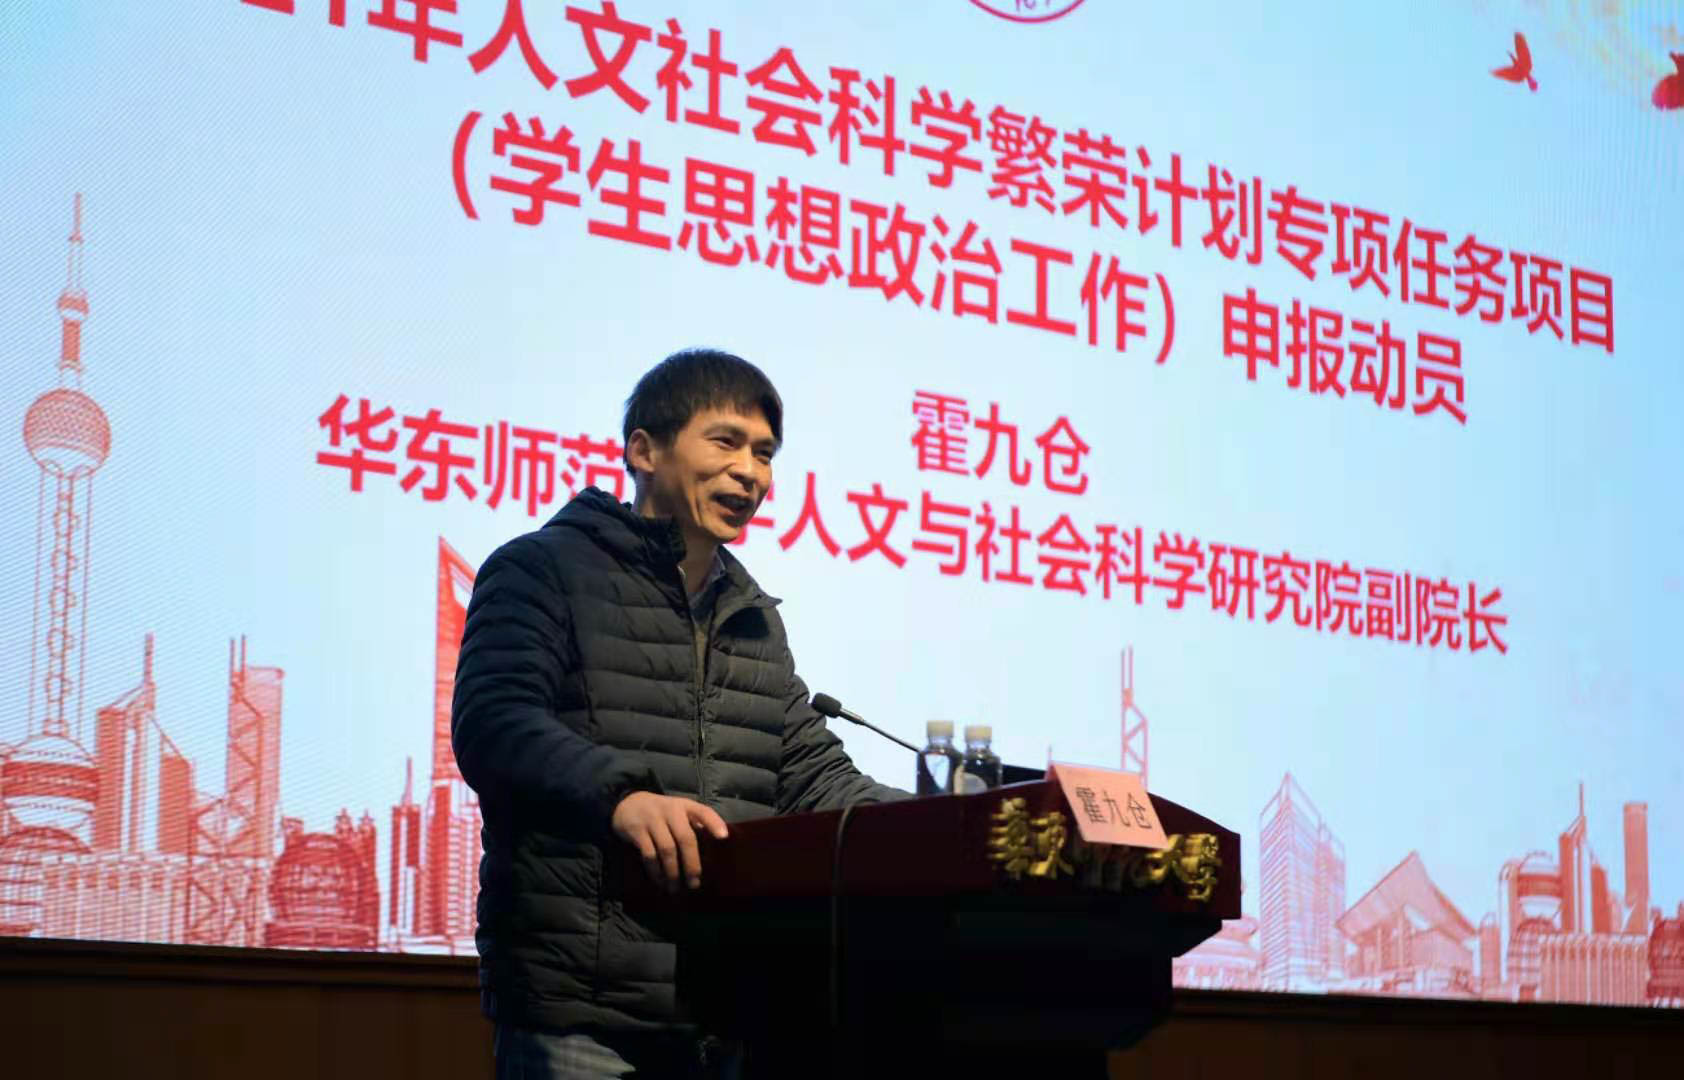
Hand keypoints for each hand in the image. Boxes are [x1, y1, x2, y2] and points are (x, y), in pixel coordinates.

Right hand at [611, 791, 728, 891]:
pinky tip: (660, 881)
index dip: (714, 823)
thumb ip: (693, 825)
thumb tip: (710, 851)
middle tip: (694, 883)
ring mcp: (653, 820)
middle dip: (692, 863)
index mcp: (685, 806)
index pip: (703, 811)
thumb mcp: (678, 811)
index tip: (724, 837)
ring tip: (675, 887)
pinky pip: (649, 854)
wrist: (627, 804)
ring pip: (667, 849)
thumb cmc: (661, 813)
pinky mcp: (637, 831)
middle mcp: (670, 810)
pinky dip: (655, 871)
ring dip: (673, 872)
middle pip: (685, 838)